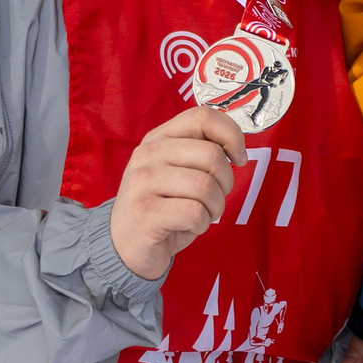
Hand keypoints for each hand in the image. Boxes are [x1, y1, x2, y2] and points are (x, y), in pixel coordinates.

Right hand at [107, 107, 245, 280]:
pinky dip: (201, 225)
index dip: (231, 135)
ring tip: (199, 215)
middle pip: (212, 154)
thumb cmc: (162, 208)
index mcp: (158, 138)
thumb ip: (200, 152)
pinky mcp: (145, 211)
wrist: (124, 246)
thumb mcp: (178, 172)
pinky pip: (195, 213)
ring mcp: (143, 182)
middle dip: (225, 182)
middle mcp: (147, 154)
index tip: (238, 158)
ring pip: (206, 186)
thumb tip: (236, 148)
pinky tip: (187, 227)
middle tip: (212, 198)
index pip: (202, 116)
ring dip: (215, 208)